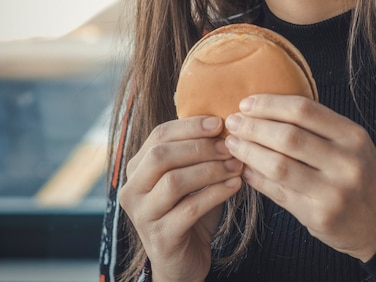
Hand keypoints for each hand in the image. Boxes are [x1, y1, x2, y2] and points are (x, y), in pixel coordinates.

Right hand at [119, 116, 242, 281]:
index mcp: (137, 168)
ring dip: (210, 169)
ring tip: (236, 165)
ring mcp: (143, 215)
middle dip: (200, 147)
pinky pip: (190, 208)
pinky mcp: (160, 238)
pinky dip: (216, 193)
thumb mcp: (190, 176)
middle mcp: (132, 190)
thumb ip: (198, 151)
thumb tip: (226, 121)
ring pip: (175, 181)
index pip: (158, 135)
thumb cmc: (189, 209)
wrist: (183, 260)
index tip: (219, 122)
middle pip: (161, 156)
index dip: (189, 126)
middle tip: (229, 145)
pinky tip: (236, 185)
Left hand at [224, 95, 375, 261]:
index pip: (303, 110)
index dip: (270, 104)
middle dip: (253, 127)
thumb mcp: (350, 143)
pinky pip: (278, 192)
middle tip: (233, 122)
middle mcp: (345, 162)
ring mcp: (333, 192)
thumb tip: (263, 111)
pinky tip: (244, 170)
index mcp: (352, 135)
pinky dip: (256, 179)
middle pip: (288, 136)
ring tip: (232, 144)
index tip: (247, 103)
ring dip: (249, 152)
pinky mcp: (319, 216)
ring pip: (279, 165)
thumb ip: (316, 127)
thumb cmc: (359, 174)